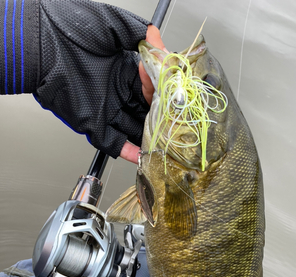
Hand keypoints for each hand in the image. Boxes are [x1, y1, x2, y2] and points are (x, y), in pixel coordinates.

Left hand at [35, 0, 165, 161]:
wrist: (40, 44)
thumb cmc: (69, 29)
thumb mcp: (111, 24)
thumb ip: (137, 32)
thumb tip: (158, 39)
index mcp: (125, 71)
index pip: (153, 87)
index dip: (163, 91)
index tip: (171, 91)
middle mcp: (118, 92)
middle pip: (147, 111)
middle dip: (161, 118)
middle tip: (176, 123)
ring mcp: (107, 110)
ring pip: (135, 129)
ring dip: (150, 137)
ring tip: (167, 143)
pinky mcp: (94, 124)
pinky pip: (114, 142)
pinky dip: (128, 151)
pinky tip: (142, 155)